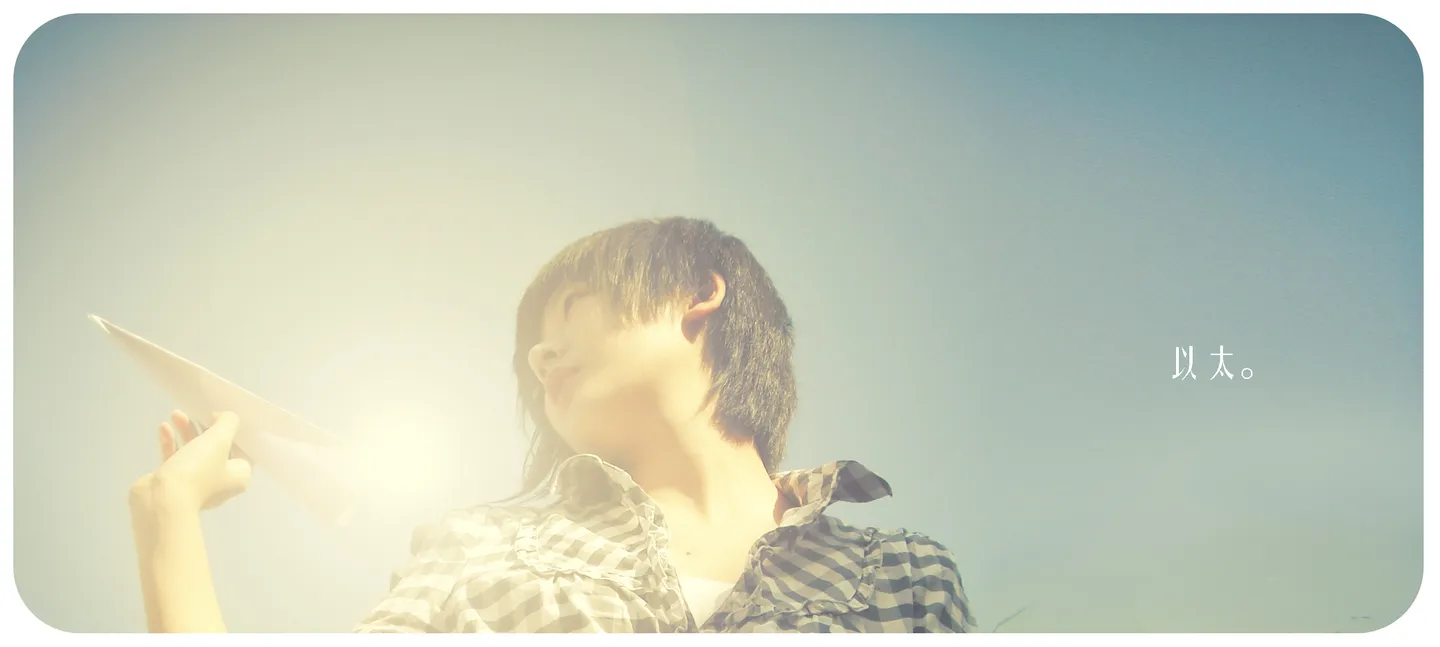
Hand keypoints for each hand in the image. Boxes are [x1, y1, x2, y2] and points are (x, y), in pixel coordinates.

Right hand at [131, 411, 251, 516]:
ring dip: (185, 431)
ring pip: (193, 451)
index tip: (221, 416)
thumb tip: (223, 418)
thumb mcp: (219, 440)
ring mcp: (195, 483)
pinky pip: (175, 458)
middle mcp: (220, 481)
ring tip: (176, 414)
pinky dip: (171, 442)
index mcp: (238, 476)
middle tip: (194, 412)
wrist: (161, 501)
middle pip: (216, 448)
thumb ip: (227, 423)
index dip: (233, 431)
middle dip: (204, 427)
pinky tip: (163, 428)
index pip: (241, 449)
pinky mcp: (173, 483)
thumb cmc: (197, 470)